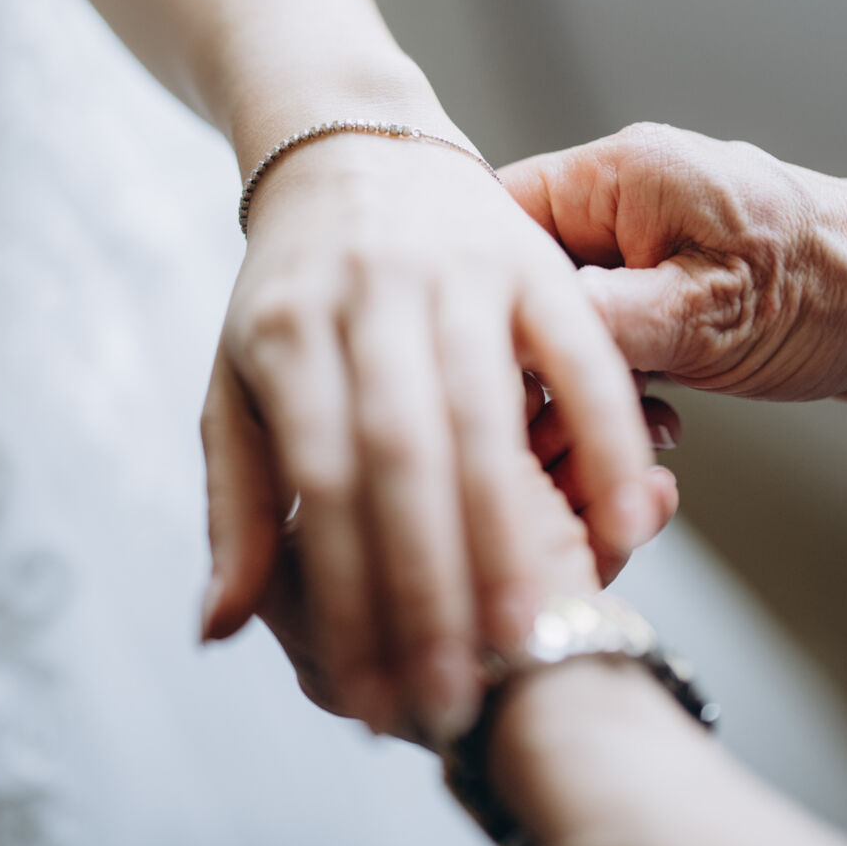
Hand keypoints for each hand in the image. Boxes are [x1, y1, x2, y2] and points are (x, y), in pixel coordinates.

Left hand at [200, 131, 673, 742]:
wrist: (352, 145)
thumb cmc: (288, 291)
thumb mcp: (236, 384)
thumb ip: (238, 505)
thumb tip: (219, 630)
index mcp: (285, 331)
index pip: (316, 482)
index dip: (342, 595)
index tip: (368, 697)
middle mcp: (368, 297)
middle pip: (400, 457)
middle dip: (427, 588)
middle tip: (455, 700)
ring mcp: (456, 272)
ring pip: (488, 415)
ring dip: (515, 534)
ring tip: (534, 640)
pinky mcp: (532, 261)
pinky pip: (582, 357)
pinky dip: (609, 440)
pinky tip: (627, 525)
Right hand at [501, 123, 846, 401]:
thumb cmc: (832, 292)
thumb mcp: (703, 316)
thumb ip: (597, 322)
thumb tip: (504, 345)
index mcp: (619, 174)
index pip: (496, 218)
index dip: (483, 296)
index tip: (487, 370)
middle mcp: (622, 196)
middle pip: (526, 277)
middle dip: (540, 357)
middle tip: (566, 426)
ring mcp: (647, 240)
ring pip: (566, 315)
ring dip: (588, 381)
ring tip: (638, 425)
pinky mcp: (670, 282)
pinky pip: (612, 332)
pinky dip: (626, 383)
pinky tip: (665, 421)